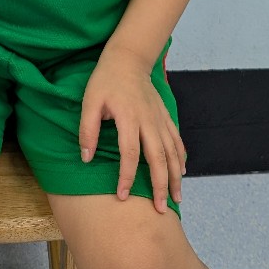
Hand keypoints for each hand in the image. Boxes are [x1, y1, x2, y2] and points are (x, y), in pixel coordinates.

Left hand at [79, 47, 185, 212]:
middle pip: (158, 158)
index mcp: (129, 117)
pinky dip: (181, 157)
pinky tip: (182, 172)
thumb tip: (86, 159)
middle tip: (161, 210)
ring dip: (175, 177)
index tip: (123, 196)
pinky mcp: (165, 116)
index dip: (127, 177)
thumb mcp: (89, 101)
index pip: (130, 154)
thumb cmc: (105, 81)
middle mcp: (148, 120)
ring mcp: (160, 118)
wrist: (128, 58)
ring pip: (172, 152)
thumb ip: (87, 130)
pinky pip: (176, 140)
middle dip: (160, 186)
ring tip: (176, 199)